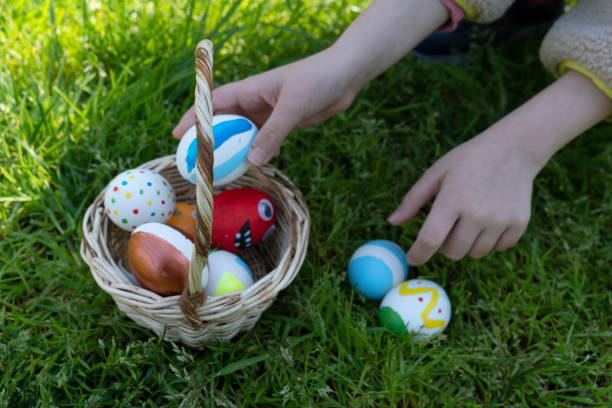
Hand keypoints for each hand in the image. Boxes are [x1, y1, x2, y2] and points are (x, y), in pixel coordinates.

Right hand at [173, 0, 450, 162]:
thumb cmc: (318, 80)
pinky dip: (254, 154)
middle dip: (209, 141)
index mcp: (250, 90)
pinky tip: (249, 168)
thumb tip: (252, 161)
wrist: (346, 76)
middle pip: (225, 123)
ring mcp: (269, 115)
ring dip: (232, 151)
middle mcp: (255, 103)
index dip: (194, 119)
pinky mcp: (284, 126)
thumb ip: (274, 132)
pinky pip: (263, 143)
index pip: (213, 103)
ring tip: (218, 171)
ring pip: (243, 136)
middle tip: (195, 163)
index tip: (177, 136)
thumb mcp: (294, 105)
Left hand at [388, 134, 538, 263]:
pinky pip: (499, 248)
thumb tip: (392, 222)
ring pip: (475, 254)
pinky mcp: (519, 223)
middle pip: (452, 253)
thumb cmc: (468, 160)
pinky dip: (491, 241)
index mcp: (452, 200)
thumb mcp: (436, 173)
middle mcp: (477, 214)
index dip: (418, 254)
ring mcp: (500, 220)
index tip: (412, 258)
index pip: (430, 240)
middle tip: (448, 227)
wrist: (514, 149)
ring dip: (468, 244)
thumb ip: (413, 200)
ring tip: (470, 220)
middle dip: (444, 246)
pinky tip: (490, 220)